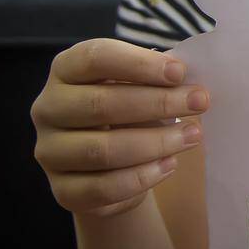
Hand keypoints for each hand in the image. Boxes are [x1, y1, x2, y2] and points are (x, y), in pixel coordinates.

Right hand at [31, 38, 209, 218]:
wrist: (112, 165)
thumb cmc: (131, 112)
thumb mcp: (140, 86)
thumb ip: (158, 80)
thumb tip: (189, 84)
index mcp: (65, 70)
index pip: (95, 58)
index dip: (139, 64)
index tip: (180, 72)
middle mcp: (48, 108)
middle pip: (100, 104)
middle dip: (158, 103)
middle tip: (200, 102)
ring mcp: (49, 151)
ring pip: (102, 150)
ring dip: (155, 143)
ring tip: (192, 136)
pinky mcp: (62, 190)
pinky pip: (103, 187)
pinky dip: (142, 177)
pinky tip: (169, 165)